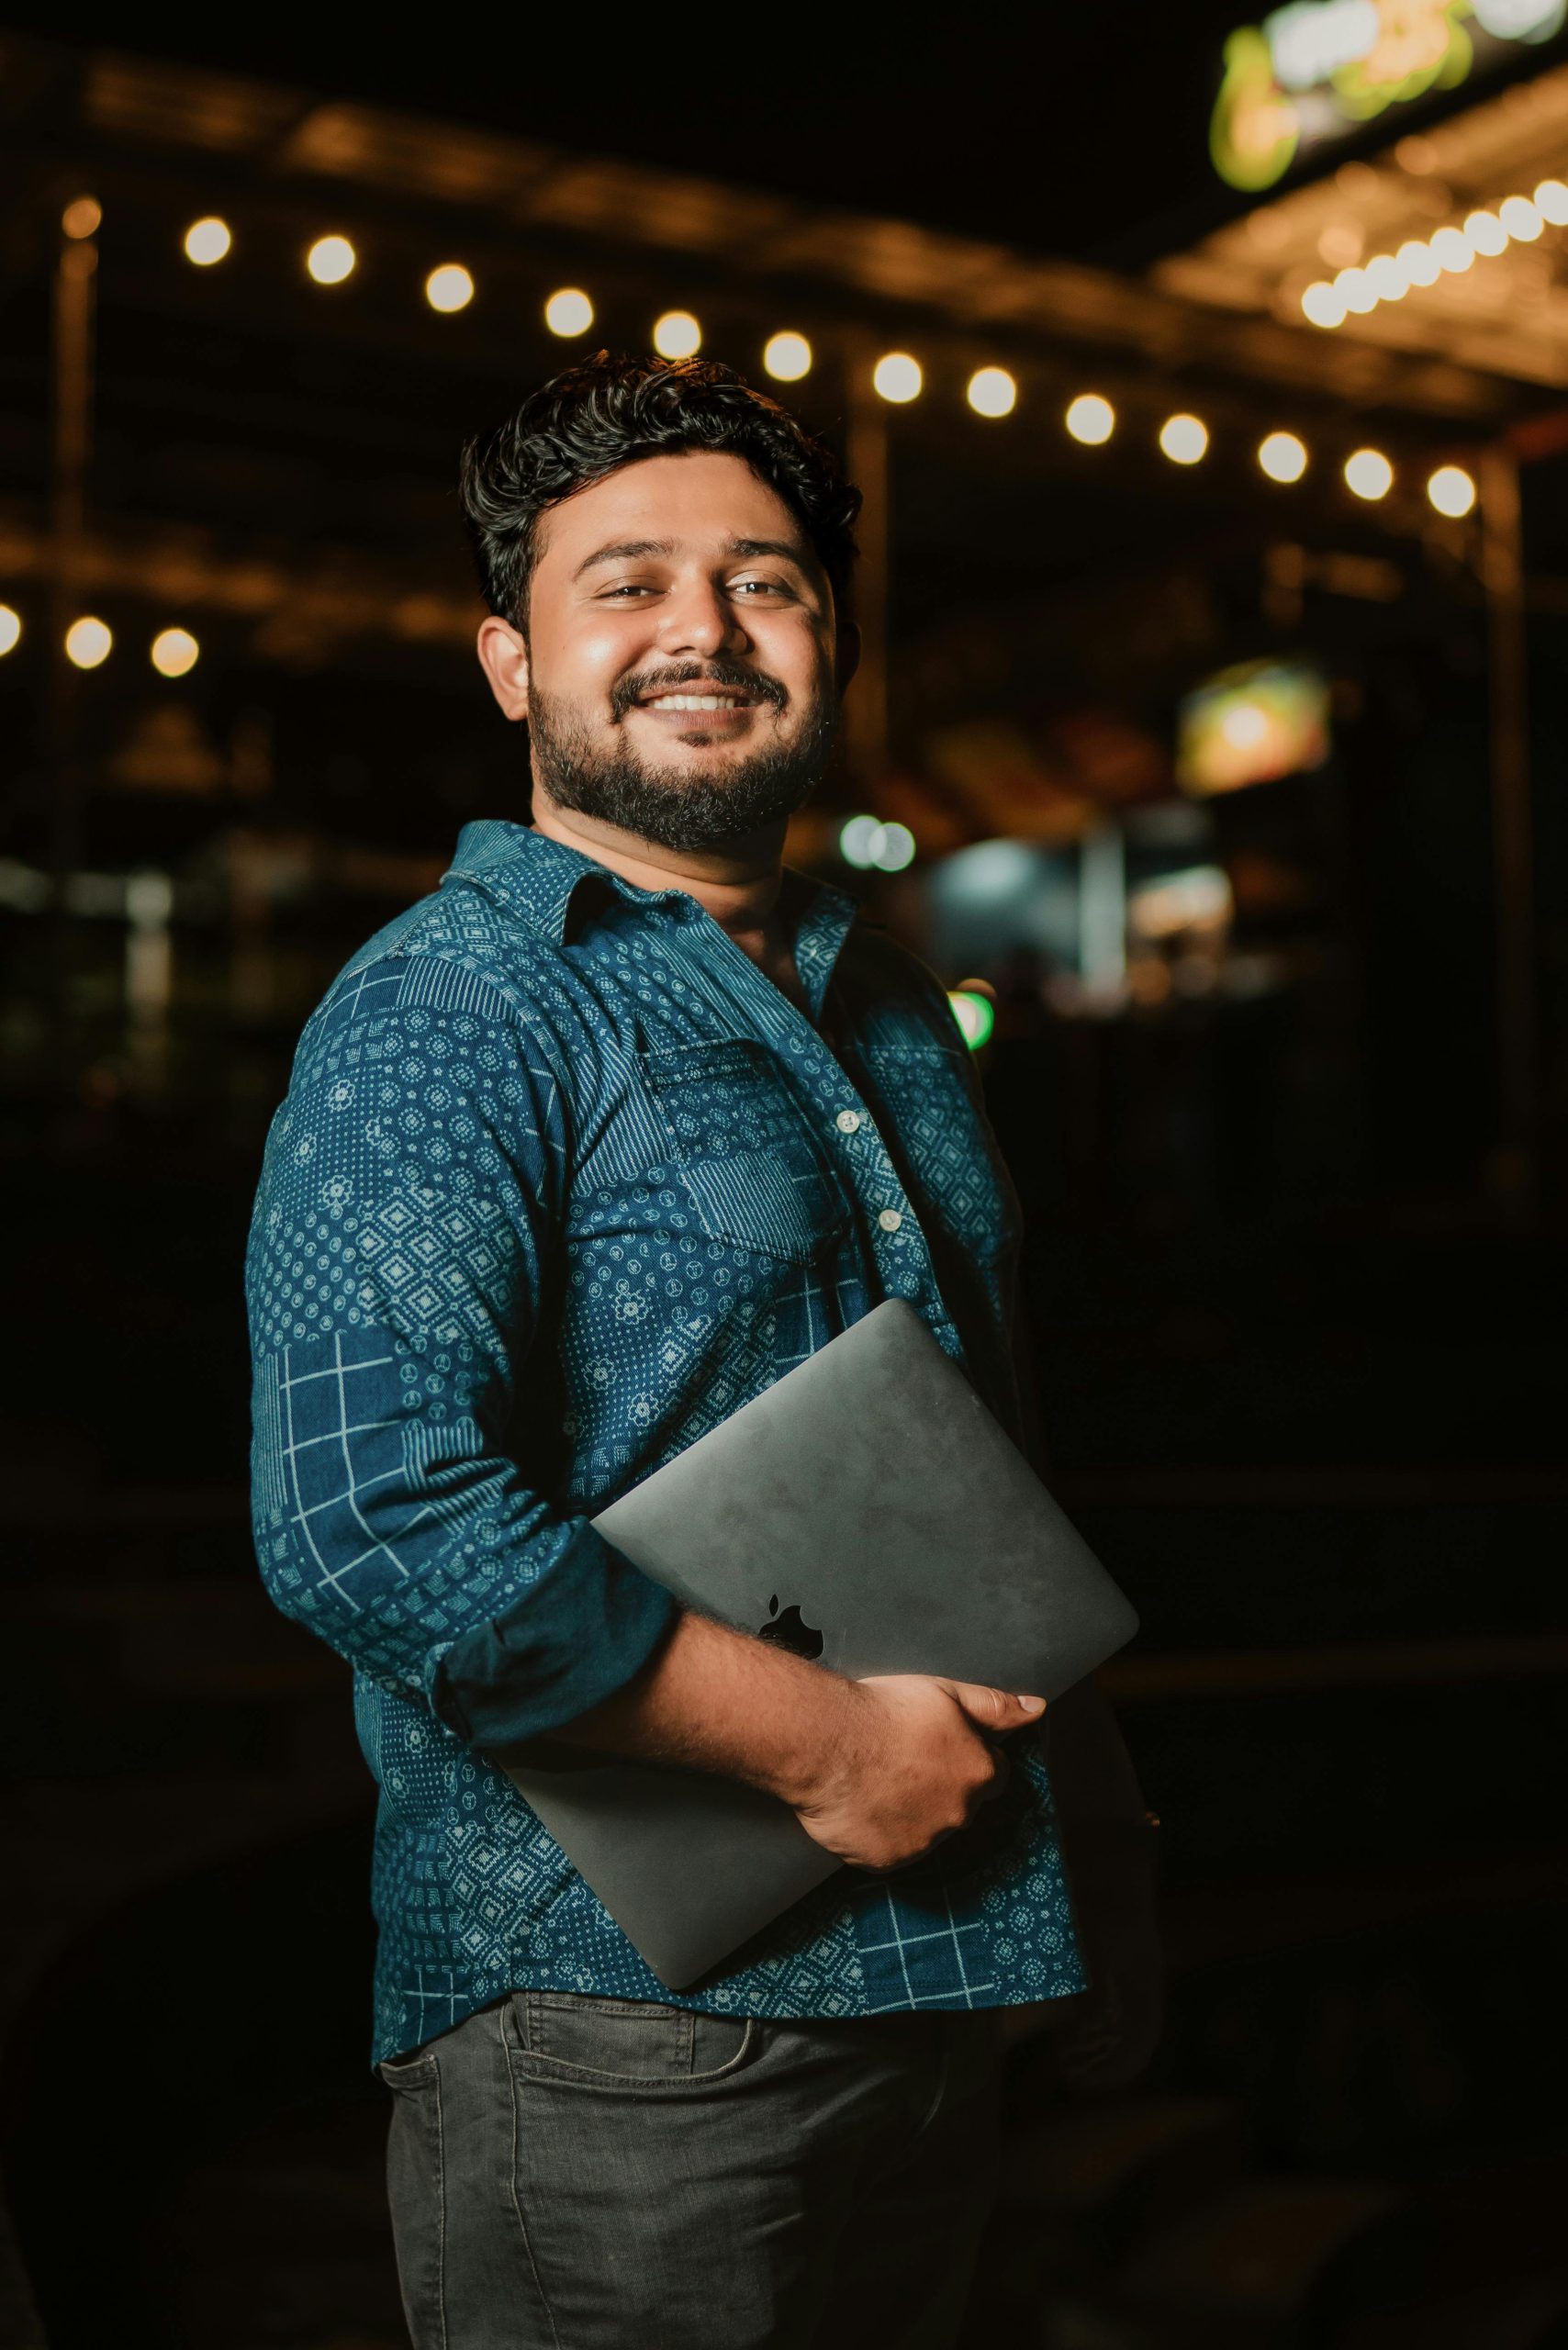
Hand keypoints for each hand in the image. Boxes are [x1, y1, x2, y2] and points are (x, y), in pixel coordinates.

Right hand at [787, 1675, 1044, 1871]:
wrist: (825, 1742)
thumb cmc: (883, 1711)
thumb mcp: (947, 1693)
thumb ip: (996, 1707)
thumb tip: (1036, 1710)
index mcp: (978, 1773)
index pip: (993, 1773)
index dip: (969, 1757)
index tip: (942, 1748)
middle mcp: (959, 1814)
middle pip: (961, 1804)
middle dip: (940, 1786)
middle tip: (903, 1760)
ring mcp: (924, 1843)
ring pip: (927, 1829)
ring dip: (911, 1811)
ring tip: (877, 1780)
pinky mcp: (888, 1861)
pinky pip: (891, 1850)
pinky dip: (880, 1833)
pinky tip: (862, 1804)